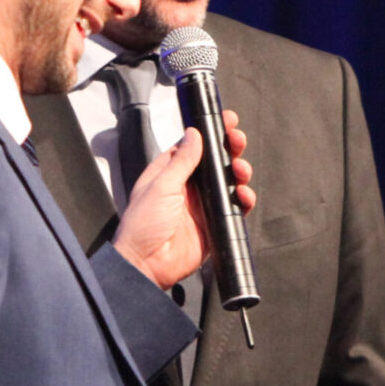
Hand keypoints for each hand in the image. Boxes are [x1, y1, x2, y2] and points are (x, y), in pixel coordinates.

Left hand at [113, 112, 254, 288]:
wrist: (146, 264)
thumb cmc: (142, 226)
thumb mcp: (161, 186)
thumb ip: (181, 161)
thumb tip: (193, 135)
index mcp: (169, 172)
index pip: (194, 145)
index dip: (211, 133)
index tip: (227, 121)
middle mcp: (186, 186)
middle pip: (215, 161)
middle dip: (229, 149)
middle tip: (238, 141)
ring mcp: (201, 205)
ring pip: (228, 181)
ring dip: (238, 172)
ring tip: (240, 171)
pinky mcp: (213, 224)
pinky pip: (234, 208)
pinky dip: (243, 200)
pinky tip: (243, 195)